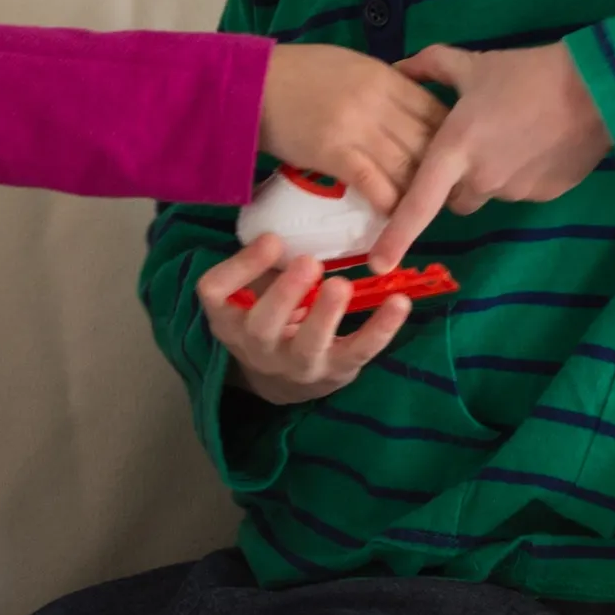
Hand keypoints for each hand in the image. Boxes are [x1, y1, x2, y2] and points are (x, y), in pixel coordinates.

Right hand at [196, 232, 413, 407]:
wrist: (285, 381)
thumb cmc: (269, 319)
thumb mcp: (251, 293)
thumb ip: (260, 263)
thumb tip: (274, 233)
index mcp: (229, 318)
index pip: (216, 293)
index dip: (240, 266)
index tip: (272, 239)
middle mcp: (256, 346)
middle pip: (261, 326)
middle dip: (285, 294)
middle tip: (308, 262)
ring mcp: (297, 364)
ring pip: (307, 345)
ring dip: (326, 315)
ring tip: (342, 285)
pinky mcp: (335, 370)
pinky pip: (357, 351)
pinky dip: (380, 328)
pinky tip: (398, 303)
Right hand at [258, 43, 448, 216]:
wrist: (250, 83)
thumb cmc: (299, 73)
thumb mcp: (352, 66)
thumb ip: (386, 86)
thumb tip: (412, 113)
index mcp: (386, 77)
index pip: (436, 111)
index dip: (451, 140)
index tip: (452, 160)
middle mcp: (378, 101)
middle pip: (429, 142)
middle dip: (443, 172)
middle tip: (445, 194)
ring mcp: (357, 127)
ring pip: (407, 166)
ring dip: (418, 193)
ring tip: (421, 211)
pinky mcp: (333, 152)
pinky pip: (373, 182)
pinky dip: (388, 202)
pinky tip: (393, 215)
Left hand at [365, 41, 612, 271]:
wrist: (597, 88)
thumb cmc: (527, 73)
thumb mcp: (472, 64)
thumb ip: (430, 67)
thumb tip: (399, 66)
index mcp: (455, 151)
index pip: (418, 204)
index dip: (396, 235)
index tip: (378, 263)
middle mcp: (481, 181)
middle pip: (454, 199)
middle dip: (454, 181)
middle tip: (471, 144)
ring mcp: (516, 192)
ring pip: (489, 192)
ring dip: (490, 173)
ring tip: (511, 132)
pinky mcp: (547, 194)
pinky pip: (522, 189)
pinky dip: (521, 172)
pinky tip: (536, 141)